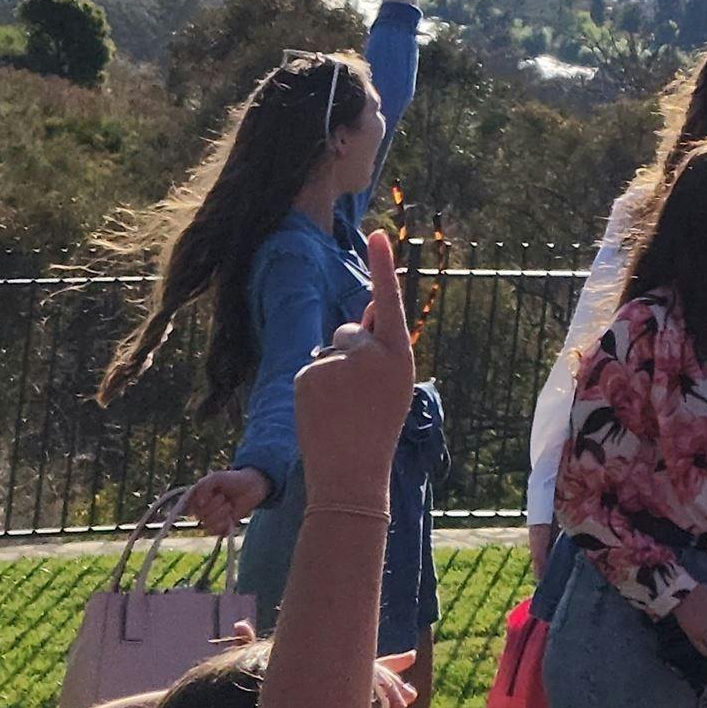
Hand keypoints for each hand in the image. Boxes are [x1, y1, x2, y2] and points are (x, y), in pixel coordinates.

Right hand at [181, 466, 271, 534]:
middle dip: (214, 505)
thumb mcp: (216, 478)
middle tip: (224, 496)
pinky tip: (229, 517)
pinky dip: (222, 525)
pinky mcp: (220, 526)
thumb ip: (203, 486)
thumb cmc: (233, 480)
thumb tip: (199, 503)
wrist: (252, 486)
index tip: (209, 495)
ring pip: (206, 524)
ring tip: (229, 505)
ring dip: (220, 513)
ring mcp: (211, 518)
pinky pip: (213, 532)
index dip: (196, 503)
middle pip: (199, 515)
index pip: (187, 505)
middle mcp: (201, 508)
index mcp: (197, 496)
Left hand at [291, 229, 417, 504]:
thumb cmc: (378, 427)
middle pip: (351, 331)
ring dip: (334, 372)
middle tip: (360, 396)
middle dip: (351, 353)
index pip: (389, 301)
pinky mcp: (308, 374)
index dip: (384, 267)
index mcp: (397, 355)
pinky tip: (325, 412)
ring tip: (343, 409)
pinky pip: (312, 368)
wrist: (351, 472)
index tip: (381, 235)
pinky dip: (316, 387)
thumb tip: (367, 310)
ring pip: (330, 351)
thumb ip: (382, 347)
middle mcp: (368, 354)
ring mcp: (336, 364)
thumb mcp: (393, 383)